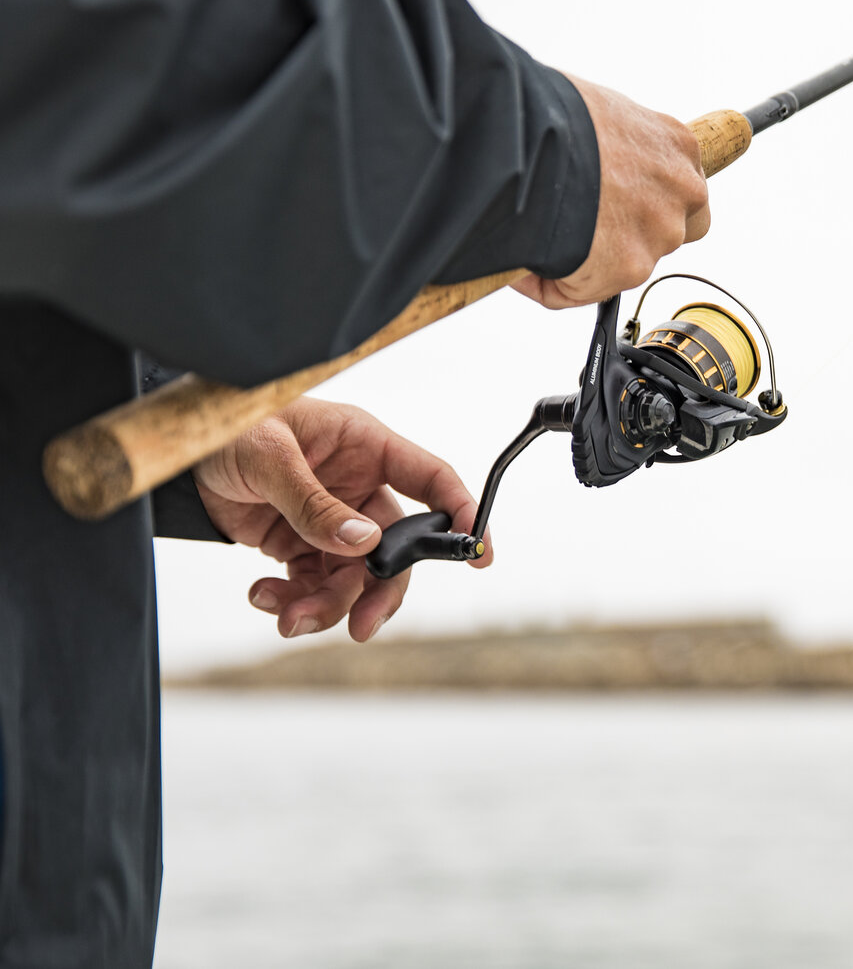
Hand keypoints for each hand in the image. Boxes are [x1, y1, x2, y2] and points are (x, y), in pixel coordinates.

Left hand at [193, 398, 488, 641]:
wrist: (176, 452)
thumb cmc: (229, 427)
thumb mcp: (268, 457)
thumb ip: (314, 503)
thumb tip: (363, 543)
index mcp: (365, 446)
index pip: (430, 478)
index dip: (460, 512)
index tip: (477, 552)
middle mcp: (357, 485)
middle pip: (396, 548)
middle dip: (380, 591)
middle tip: (361, 625)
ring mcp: (332, 518)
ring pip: (353, 577)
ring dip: (325, 605)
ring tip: (285, 617)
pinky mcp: (301, 543)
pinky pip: (314, 585)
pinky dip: (293, 600)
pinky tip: (263, 595)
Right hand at [510, 76, 709, 308]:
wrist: (531, 140)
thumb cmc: (554, 113)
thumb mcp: (599, 112)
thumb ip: (615, 147)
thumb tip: (589, 169)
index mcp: (676, 145)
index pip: (683, 188)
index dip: (648, 198)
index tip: (621, 201)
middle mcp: (682, 191)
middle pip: (671, 230)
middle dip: (633, 234)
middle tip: (588, 225)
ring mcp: (660, 234)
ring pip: (628, 264)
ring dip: (592, 260)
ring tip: (546, 235)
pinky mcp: (629, 269)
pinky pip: (584, 290)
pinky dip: (554, 283)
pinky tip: (528, 260)